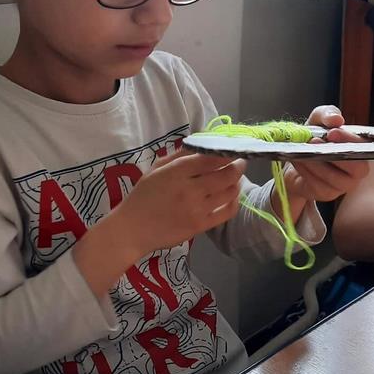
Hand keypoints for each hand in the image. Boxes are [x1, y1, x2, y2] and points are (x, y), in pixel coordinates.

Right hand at [75, 151, 245, 297]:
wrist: (132, 229)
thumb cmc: (143, 196)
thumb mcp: (156, 169)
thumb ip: (179, 156)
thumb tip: (202, 144)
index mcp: (177, 172)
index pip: (211, 158)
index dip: (228, 152)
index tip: (234, 148)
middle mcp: (190, 189)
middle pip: (226, 174)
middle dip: (238, 165)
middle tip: (241, 161)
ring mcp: (197, 209)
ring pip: (229, 192)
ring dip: (237, 182)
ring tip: (236, 177)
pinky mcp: (200, 226)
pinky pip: (226, 212)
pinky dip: (234, 201)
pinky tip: (232, 196)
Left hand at [274, 106, 368, 218]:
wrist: (296, 160)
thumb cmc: (314, 140)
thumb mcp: (318, 121)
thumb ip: (327, 114)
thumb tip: (336, 119)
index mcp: (359, 149)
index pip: (364, 147)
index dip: (349, 140)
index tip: (332, 131)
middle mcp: (357, 169)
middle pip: (357, 168)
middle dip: (335, 155)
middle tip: (314, 141)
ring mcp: (343, 185)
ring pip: (335, 178)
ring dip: (316, 163)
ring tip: (302, 150)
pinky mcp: (327, 194)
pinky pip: (319, 185)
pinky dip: (307, 171)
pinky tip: (298, 161)